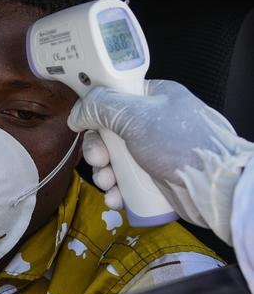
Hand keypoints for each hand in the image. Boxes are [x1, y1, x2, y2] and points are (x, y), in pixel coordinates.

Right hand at [68, 79, 253, 243]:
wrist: (216, 188)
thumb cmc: (183, 145)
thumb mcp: (136, 116)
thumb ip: (101, 107)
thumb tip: (77, 113)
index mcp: (153, 96)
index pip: (113, 96)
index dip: (95, 111)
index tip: (82, 124)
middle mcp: (153, 122)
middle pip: (108, 131)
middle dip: (98, 150)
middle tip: (99, 160)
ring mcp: (154, 150)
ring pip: (114, 158)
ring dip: (104, 173)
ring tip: (108, 184)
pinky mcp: (155, 176)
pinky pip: (126, 179)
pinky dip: (117, 189)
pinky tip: (116, 197)